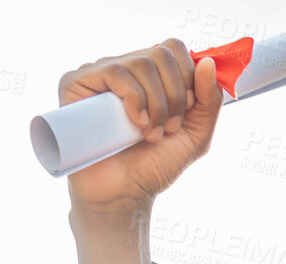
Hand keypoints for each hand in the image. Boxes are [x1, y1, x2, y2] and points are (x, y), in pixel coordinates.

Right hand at [59, 39, 223, 214]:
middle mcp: (124, 69)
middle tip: (170, 128)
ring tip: (150, 135)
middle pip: (161, 53)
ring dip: (157, 103)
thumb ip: (208, 101)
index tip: (187, 111)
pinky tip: (136, 124)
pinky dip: (135, 99)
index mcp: (150, 76)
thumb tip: (207, 62)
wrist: (123, 193)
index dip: (188, 76)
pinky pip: (114, 72)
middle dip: (175, 95)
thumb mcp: (195, 136)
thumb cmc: (154, 166)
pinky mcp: (76, 83)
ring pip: (141, 62)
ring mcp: (99, 74)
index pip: (173, 48)